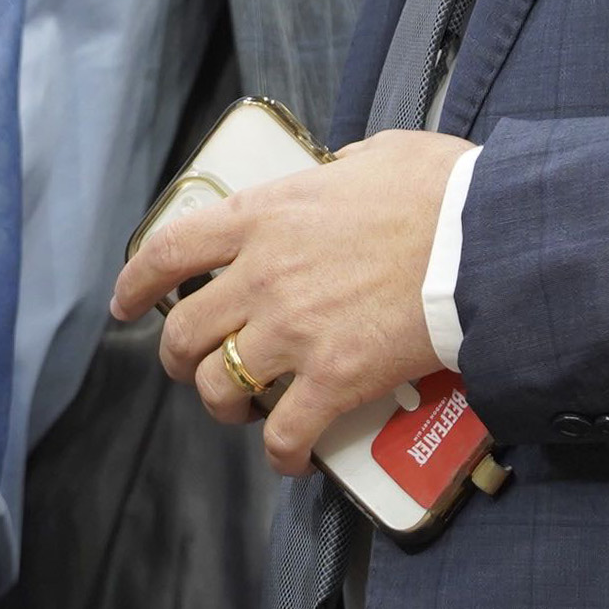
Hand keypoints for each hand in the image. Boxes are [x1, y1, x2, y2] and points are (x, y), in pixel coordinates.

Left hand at [110, 128, 471, 474]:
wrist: (483, 239)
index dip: (136, 281)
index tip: (125, 300)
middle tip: (191, 366)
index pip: (170, 249)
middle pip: (184, 332)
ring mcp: (294, 331)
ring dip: (224, 405)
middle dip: (178, 357)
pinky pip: (285, 433)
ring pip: (220, 387)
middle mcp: (264, 275)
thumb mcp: (375, 153)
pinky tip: (291, 456)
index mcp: (266, 215)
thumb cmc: (440, 192)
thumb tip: (343, 169)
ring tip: (242, 409)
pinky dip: (282, 453)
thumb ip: (341, 166)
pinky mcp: (335, 379)